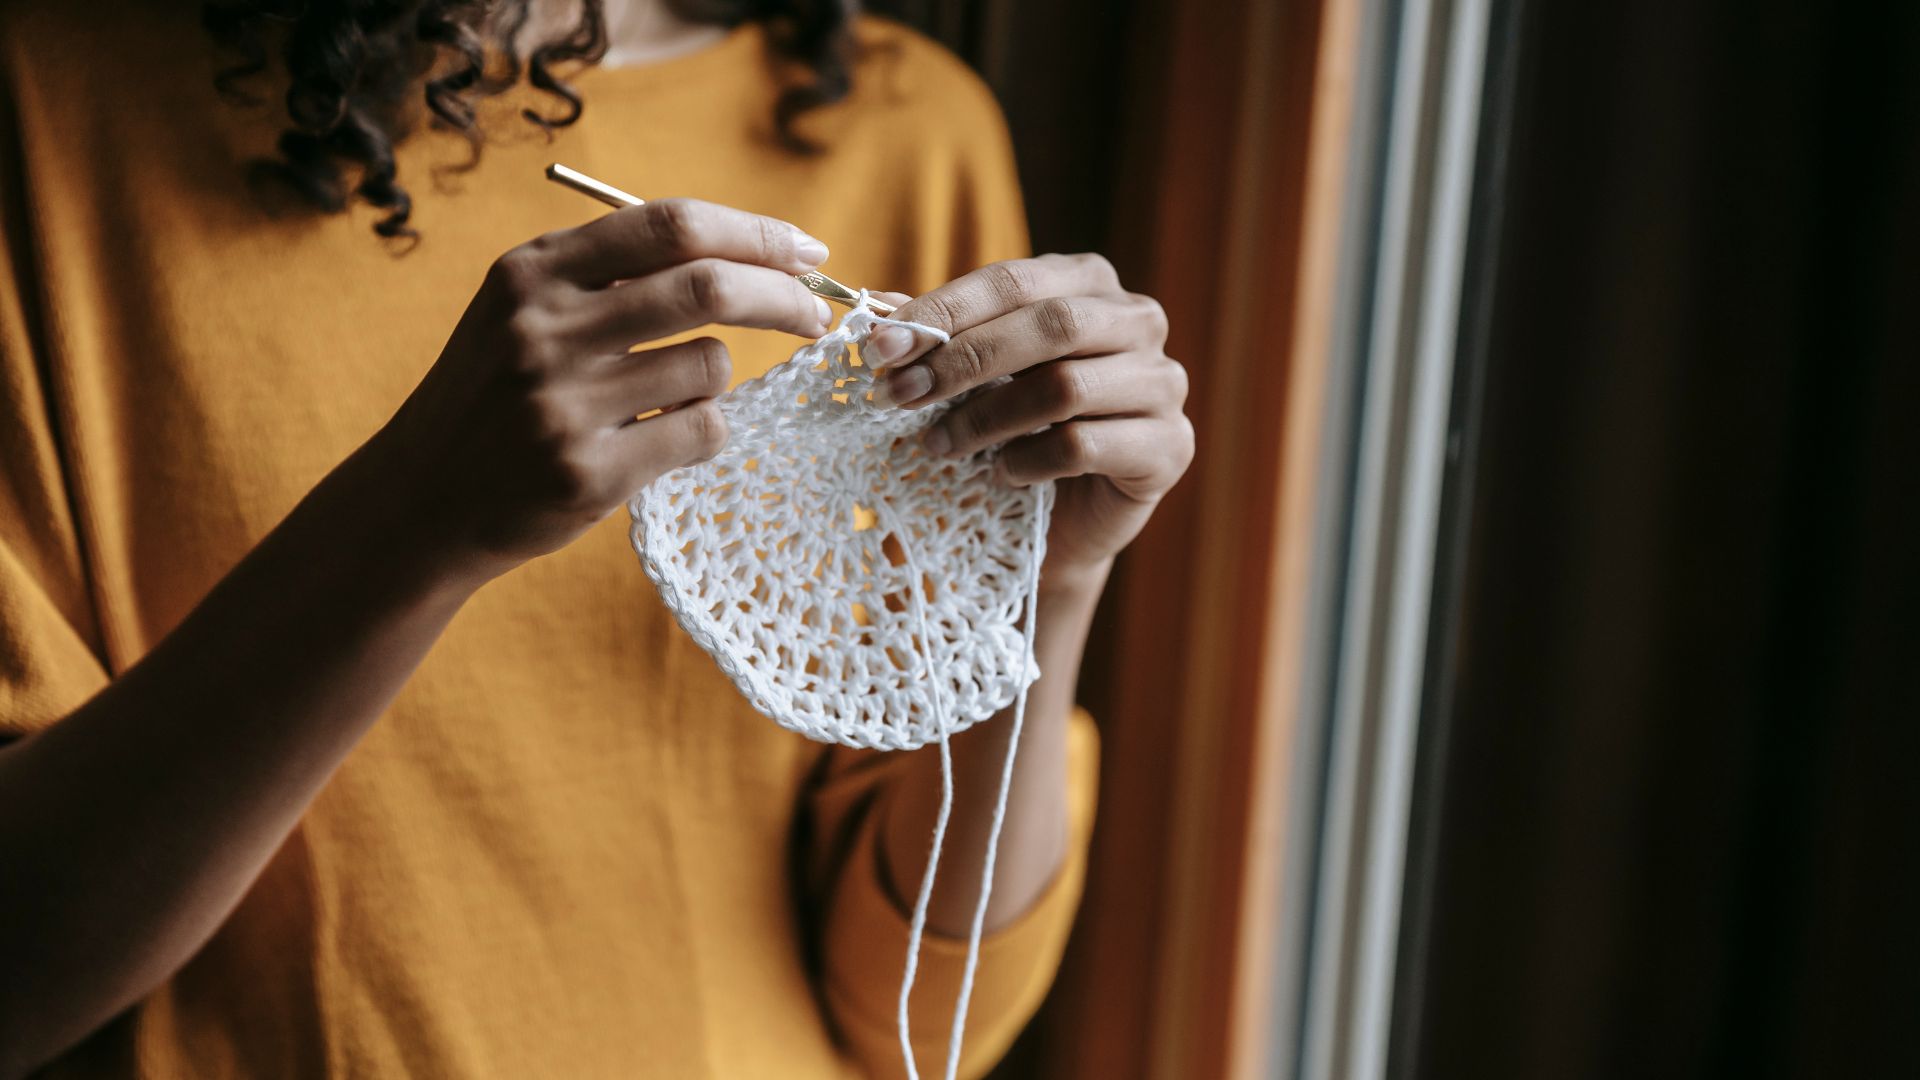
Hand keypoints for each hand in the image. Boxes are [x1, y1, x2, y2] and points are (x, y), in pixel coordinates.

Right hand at [367, 199, 836, 584]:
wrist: (421, 501)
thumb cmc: (498, 395)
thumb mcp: (523, 311)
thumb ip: (610, 272)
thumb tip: (751, 252)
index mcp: (531, 272)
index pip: (668, 225)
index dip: (753, 233)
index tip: (806, 250)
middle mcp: (543, 329)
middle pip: (707, 287)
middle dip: (782, 297)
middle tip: (816, 315)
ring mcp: (563, 404)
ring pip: (710, 366)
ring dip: (717, 379)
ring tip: (669, 398)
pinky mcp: (587, 473)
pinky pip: (701, 431)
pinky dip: (705, 430)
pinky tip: (661, 442)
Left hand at [866, 254, 1192, 587]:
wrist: (1061, 520)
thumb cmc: (1014, 429)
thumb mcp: (971, 376)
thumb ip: (937, 337)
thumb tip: (877, 306)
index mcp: (1090, 282)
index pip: (1015, 280)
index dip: (945, 311)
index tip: (882, 348)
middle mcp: (1139, 321)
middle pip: (1051, 325)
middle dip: (963, 361)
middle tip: (900, 395)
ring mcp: (1164, 384)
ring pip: (1065, 387)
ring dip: (986, 418)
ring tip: (937, 444)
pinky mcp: (1170, 447)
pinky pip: (1085, 446)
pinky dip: (1028, 462)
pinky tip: (1001, 474)